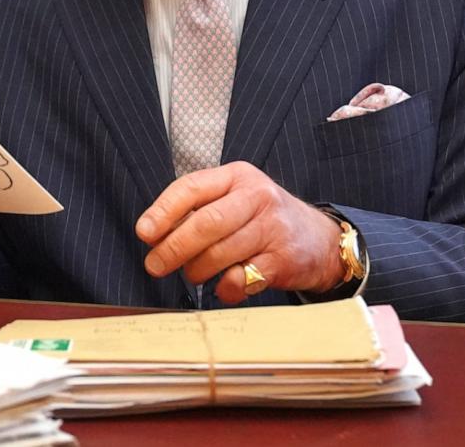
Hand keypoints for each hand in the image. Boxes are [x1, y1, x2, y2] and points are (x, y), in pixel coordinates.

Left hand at [136, 161, 342, 303]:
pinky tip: (223, 284)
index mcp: (237, 176)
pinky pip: (241, 279)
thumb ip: (198, 209)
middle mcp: (257, 197)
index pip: (191, 188)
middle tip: (155, 265)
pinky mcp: (283, 261)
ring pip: (220, 253)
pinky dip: (224, 287)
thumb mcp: (235, 199)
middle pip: (205, 222)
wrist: (320, 239)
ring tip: (192, 274)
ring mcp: (273, 229)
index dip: (162, 211)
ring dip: (196, 270)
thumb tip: (153, 234)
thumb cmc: (263, 219)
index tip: (144, 233)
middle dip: (173, 247)